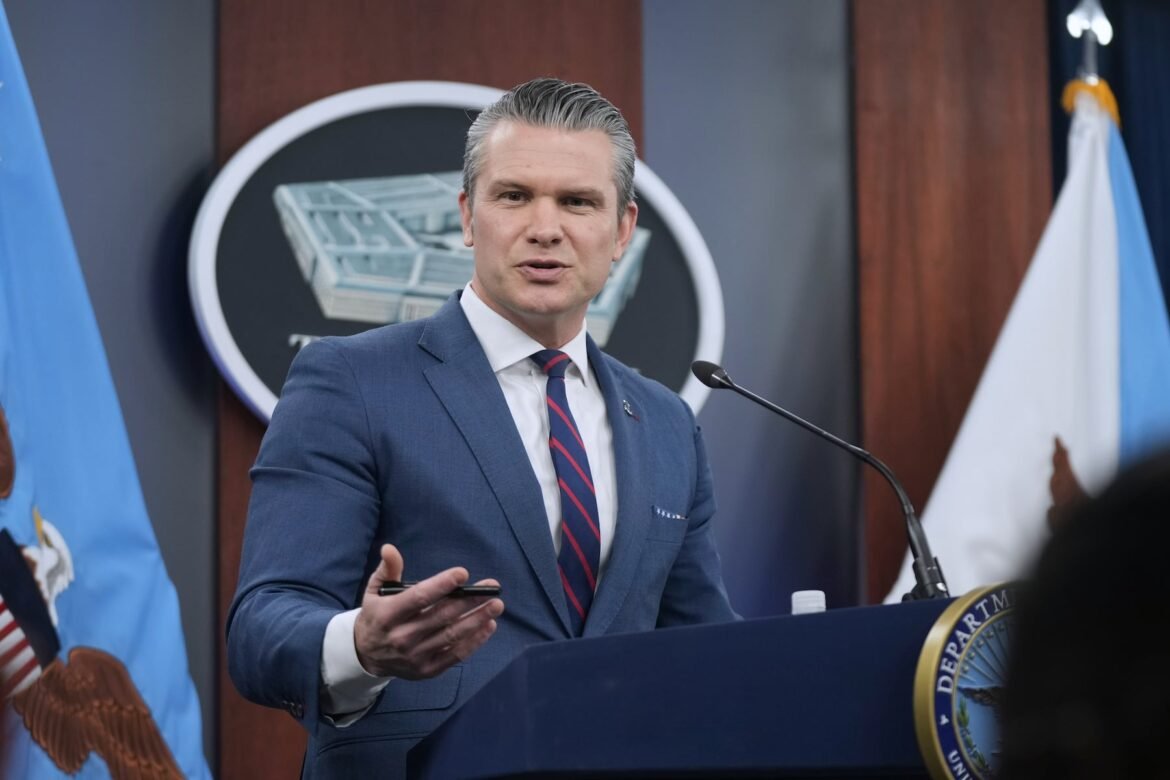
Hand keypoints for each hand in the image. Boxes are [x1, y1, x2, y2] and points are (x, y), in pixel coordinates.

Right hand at [353, 544, 503, 678]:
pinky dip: (474, 642)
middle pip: (441, 616)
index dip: (441, 585)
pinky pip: (455, 656)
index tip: (462, 573)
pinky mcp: (426, 670)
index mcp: (388, 614)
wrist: (365, 656)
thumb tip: (390, 548)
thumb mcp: (374, 591)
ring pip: (452, 636)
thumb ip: (387, 570)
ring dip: (477, 620)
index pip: (418, 597)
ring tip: (496, 605)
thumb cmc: (376, 616)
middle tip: (492, 587)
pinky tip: (488, 626)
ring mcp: (415, 656)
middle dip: (469, 600)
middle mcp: (402, 637)